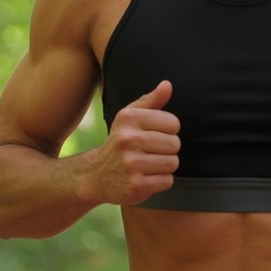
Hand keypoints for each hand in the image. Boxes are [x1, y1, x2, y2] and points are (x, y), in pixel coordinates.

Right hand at [90, 80, 180, 204]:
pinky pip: (167, 181)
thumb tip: (167, 85)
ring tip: (149, 164)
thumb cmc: (121, 141)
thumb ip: (151, 101)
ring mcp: (131, 164)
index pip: (173, 123)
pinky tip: (146, 177)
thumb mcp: (129, 118)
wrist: (96, 175)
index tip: (154, 135)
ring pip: (173, 163)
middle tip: (150, 152)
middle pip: (175, 144)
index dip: (169, 131)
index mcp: (128, 119)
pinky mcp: (136, 186)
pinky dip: (161, 181)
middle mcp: (127, 140)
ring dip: (165, 166)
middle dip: (167, 149)